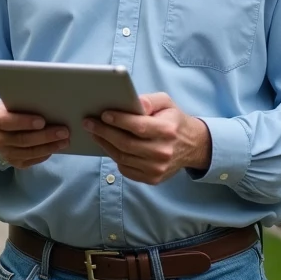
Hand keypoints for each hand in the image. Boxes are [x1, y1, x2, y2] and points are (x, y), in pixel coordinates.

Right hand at [0, 100, 69, 167]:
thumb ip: (26, 103)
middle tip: (64, 131)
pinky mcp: (14, 162)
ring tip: (65, 140)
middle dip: (45, 136)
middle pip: (22, 139)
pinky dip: (44, 154)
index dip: (24, 122)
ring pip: (29, 152)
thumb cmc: (14, 109)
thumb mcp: (15, 102)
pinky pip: (31, 160)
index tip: (42, 121)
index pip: (6, 121)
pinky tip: (55, 148)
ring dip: (49, 147)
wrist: (2, 125)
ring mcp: (4, 152)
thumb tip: (50, 104)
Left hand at [82, 92, 211, 183]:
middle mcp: (163, 151)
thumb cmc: (173, 120)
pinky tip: (108, 145)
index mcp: (168, 130)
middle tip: (88, 123)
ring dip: (104, 144)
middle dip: (103, 132)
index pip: (139, 127)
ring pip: (123, 157)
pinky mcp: (152, 178)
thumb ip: (150, 100)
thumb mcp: (166, 103)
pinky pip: (126, 169)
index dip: (119, 121)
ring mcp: (158, 168)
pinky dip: (114, 157)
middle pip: (126, 144)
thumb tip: (134, 103)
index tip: (103, 114)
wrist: (192, 146)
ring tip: (93, 133)